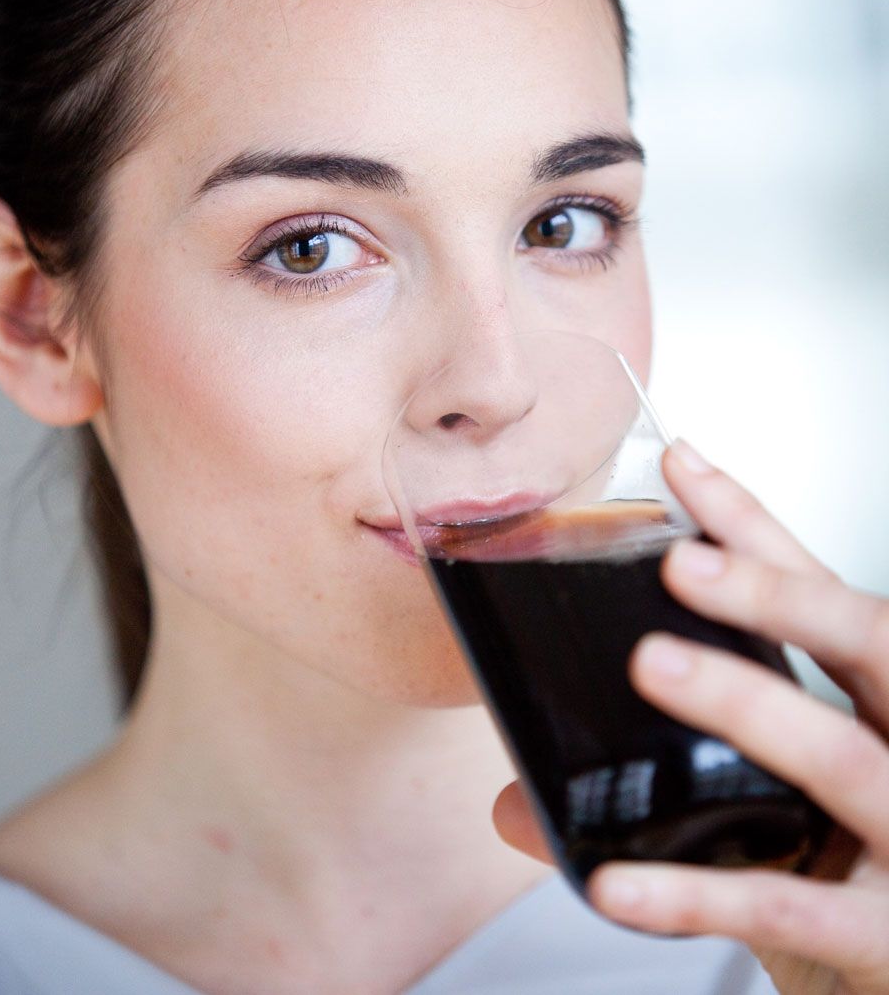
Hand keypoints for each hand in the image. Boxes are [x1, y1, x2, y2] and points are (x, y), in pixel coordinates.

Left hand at [492, 439, 888, 994]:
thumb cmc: (860, 879)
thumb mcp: (783, 821)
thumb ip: (663, 797)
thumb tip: (518, 798)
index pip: (827, 594)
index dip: (754, 527)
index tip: (683, 464)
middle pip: (868, 644)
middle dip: (778, 596)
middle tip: (682, 562)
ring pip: (839, 757)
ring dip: (743, 703)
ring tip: (650, 662)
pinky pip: (789, 908)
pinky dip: (697, 893)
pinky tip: (611, 882)